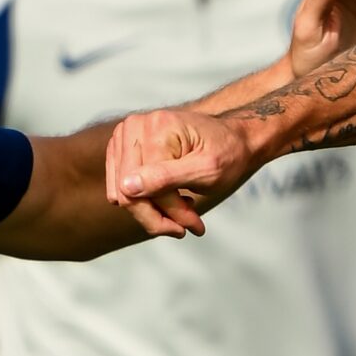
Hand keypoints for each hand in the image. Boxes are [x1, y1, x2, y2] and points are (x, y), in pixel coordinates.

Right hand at [107, 106, 257, 225]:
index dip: (166, 215)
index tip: (192, 227)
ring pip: (123, 194)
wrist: (233, 138)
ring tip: (183, 205)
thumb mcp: (206, 170)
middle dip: (159, 216)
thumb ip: (166, 178)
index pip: (141, 189)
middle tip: (187, 225)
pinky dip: (146, 199)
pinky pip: (121, 187)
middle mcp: (133, 127)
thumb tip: (127, 187)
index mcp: (154, 128)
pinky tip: (171, 195)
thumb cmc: (227, 152)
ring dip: (153, 209)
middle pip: (126, 193)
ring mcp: (125, 136)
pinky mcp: (122, 147)